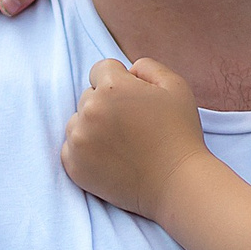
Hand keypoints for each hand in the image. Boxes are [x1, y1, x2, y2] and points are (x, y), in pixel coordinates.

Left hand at [60, 57, 209, 218]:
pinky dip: (85, 151)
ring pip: (77, 122)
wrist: (177, 183)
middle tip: (132, 125)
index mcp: (111, 87)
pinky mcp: (74, 166)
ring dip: (93, 127)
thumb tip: (127, 70)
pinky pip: (70, 148)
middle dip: (107, 104)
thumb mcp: (175, 86)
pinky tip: (111, 157)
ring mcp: (78, 141)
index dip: (120, 81)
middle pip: (88, 96)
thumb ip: (147, 66)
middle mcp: (89, 111)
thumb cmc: (180, 133)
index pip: (100, 69)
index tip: (135, 100)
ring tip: (122, 143)